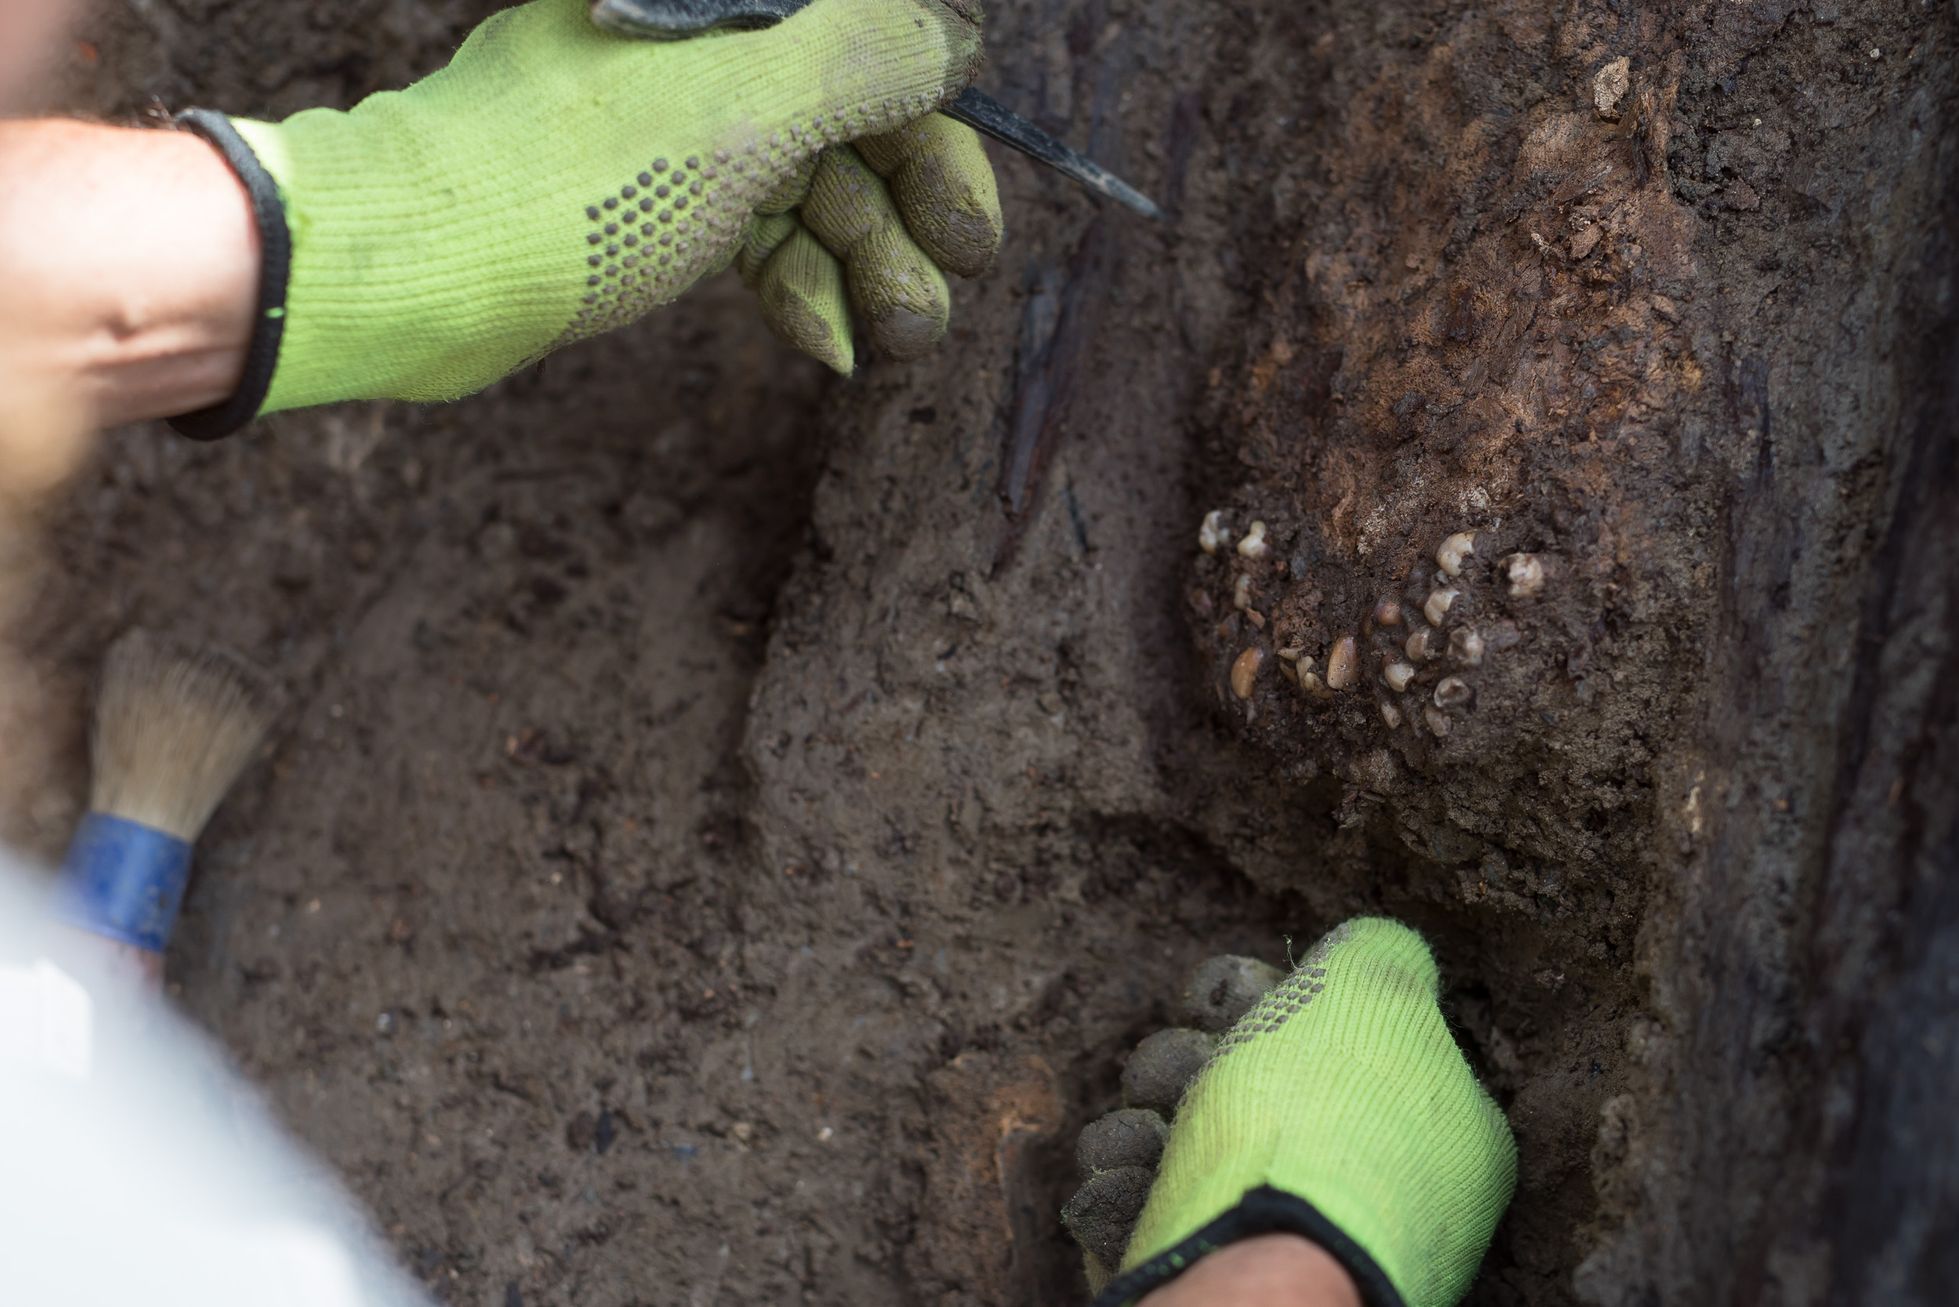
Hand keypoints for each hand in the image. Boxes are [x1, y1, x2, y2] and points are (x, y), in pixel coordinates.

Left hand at [190, 0, 1000, 432]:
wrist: (423, 269)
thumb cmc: (576, 179)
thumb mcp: (744, 110)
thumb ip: (863, 59)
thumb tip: (956, 37)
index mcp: (723, 3)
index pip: (870, 42)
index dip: (936, 130)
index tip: (969, 223)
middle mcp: (703, 46)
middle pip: (850, 121)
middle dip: (908, 213)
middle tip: (950, 289)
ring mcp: (673, 126)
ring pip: (808, 188)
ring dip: (866, 266)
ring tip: (900, 339)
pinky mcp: (648, 200)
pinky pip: (752, 234)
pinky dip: (795, 286)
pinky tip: (828, 345)